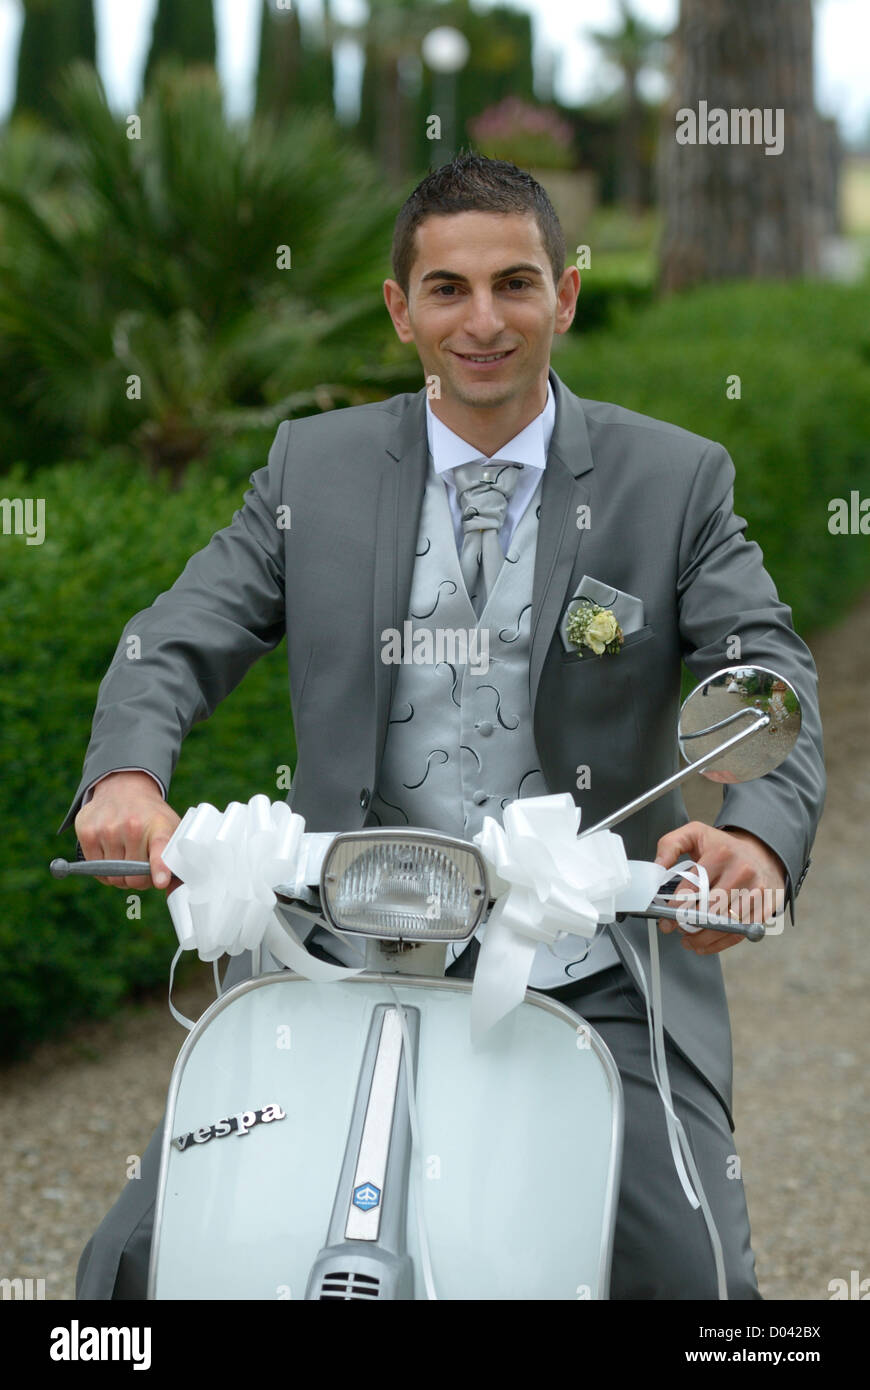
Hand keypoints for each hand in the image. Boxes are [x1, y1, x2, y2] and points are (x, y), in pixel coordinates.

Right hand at [74, 771, 181, 892]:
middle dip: (139, 879)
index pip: (159, 850)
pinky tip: (111, 853)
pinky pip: (95, 869)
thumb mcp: (171, 830)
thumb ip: (175, 860)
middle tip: (142, 867)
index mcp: (159, 827)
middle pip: (133, 878)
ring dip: (120, 874)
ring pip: (112, 877)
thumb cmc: (151, 816)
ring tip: (127, 856)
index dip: (159, 868)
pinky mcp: (86, 832)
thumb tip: (173, 890)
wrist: (124, 787)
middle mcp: (132, 826)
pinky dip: (103, 869)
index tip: (160, 881)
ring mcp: (106, 829)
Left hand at [653, 821, 785, 954]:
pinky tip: (705, 943)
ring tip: (689, 937)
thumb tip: (658, 866)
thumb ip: (670, 845)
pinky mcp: (766, 906)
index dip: (676, 909)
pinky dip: (720, 943)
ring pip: (724, 925)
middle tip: (678, 928)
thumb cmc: (724, 848)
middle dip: (689, 924)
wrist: (761, 852)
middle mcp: (742, 871)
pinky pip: (740, 933)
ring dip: (702, 937)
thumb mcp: (694, 834)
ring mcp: (757, 890)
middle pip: (709, 910)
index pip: (693, 888)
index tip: (666, 918)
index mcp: (721, 854)